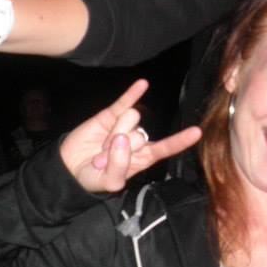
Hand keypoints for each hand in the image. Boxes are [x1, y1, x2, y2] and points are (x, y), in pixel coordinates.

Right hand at [60, 79, 201, 192]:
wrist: (69, 167)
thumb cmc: (93, 177)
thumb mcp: (108, 182)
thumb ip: (119, 166)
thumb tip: (122, 139)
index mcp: (143, 159)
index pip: (165, 148)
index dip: (180, 141)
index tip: (196, 132)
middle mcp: (137, 141)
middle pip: (140, 135)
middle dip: (119, 149)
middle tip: (102, 161)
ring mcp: (125, 126)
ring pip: (132, 119)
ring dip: (114, 133)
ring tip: (101, 148)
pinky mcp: (111, 115)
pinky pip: (125, 102)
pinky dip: (133, 93)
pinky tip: (142, 84)